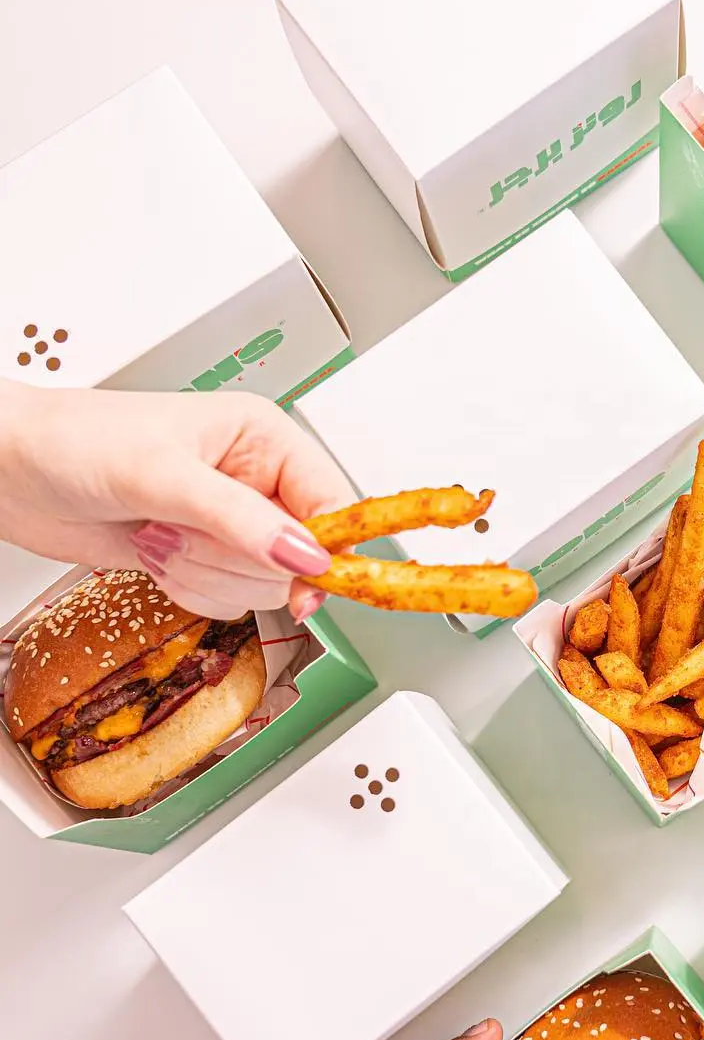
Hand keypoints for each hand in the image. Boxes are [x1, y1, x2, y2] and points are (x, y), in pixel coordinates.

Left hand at [0, 379, 352, 620]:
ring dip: (204, 575)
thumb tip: (305, 555)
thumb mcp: (163, 475)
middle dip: (235, 560)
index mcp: (264, 440)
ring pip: (262, 586)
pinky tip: (153, 554)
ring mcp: (229, 524)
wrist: (6, 470)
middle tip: (184, 532)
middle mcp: (255, 482)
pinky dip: (188, 589)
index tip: (312, 583)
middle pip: (298, 557)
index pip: (334, 503)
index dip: (329, 549)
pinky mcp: (201, 557)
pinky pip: (228, 600)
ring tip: (159, 536)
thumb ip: (240, 520)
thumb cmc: (72, 441)